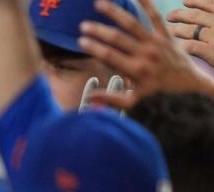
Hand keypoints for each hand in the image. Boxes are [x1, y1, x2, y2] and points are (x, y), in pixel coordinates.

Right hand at [78, 0, 213, 109]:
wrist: (189, 88)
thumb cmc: (159, 97)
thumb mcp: (135, 103)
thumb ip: (111, 99)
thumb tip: (90, 97)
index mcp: (135, 70)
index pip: (109, 56)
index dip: (94, 47)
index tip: (81, 41)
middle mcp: (145, 54)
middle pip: (117, 38)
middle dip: (98, 31)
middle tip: (83, 25)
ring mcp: (156, 43)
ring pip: (132, 24)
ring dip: (115, 13)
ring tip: (99, 4)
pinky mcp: (166, 36)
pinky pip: (155, 17)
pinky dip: (147, 5)